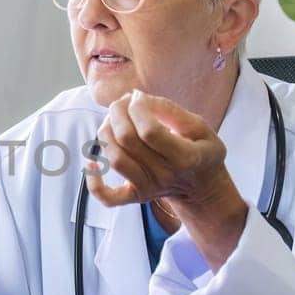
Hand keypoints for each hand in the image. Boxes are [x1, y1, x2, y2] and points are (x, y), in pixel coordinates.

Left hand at [88, 90, 247, 269]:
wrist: (202, 186)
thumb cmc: (201, 151)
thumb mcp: (200, 127)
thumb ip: (171, 111)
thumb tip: (138, 99)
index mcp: (185, 157)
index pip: (150, 131)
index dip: (137, 108)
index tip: (138, 97)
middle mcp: (165, 175)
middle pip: (127, 141)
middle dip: (118, 113)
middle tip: (122, 102)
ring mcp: (148, 188)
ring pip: (115, 158)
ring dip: (106, 131)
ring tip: (114, 119)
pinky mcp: (135, 196)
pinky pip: (108, 197)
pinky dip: (94, 182)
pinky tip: (91, 160)